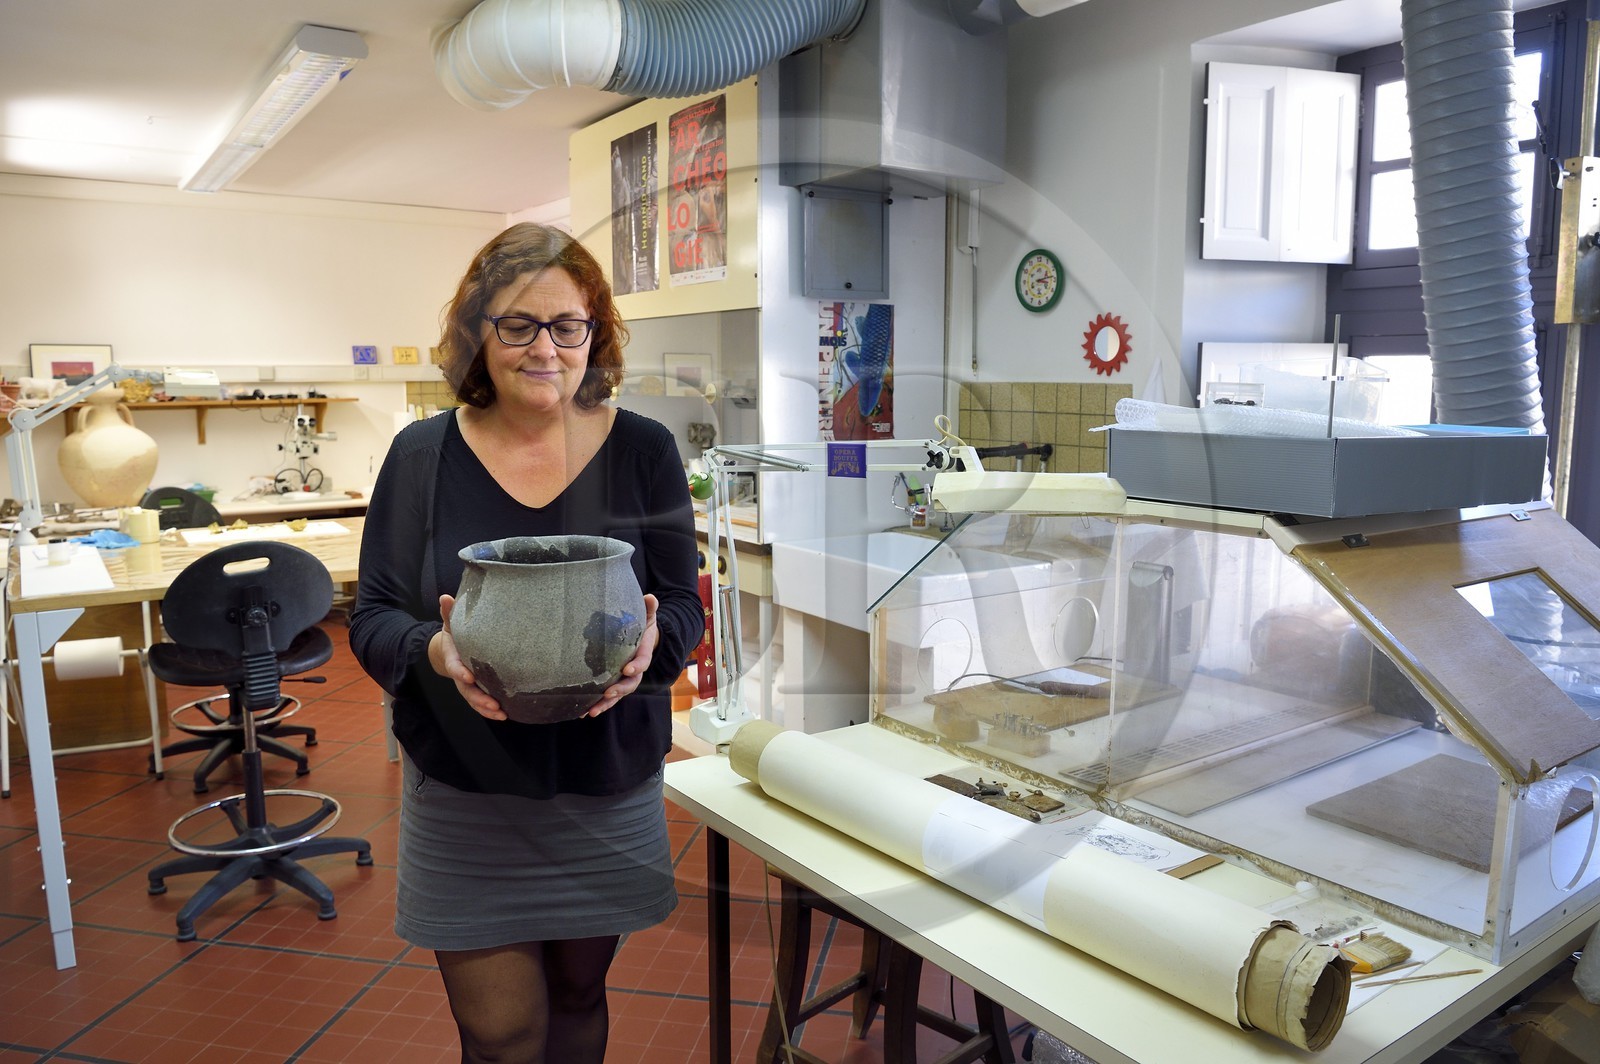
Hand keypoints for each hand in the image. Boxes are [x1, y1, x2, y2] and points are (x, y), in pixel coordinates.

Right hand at [434, 594, 505, 721]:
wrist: (451, 649)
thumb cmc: (454, 634)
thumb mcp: (450, 622)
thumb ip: (449, 613)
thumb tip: (445, 597)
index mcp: (453, 657)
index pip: (454, 666)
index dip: (460, 672)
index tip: (469, 676)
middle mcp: (460, 674)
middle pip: (466, 689)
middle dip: (478, 698)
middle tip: (492, 703)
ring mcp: (467, 685)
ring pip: (474, 700)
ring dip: (486, 709)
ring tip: (501, 713)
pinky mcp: (477, 690)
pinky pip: (482, 703)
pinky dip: (490, 711)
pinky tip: (505, 714)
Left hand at [583, 594, 658, 718]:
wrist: (645, 641)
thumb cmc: (643, 627)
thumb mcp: (648, 617)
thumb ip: (649, 608)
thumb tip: (650, 597)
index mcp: (643, 654)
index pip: (642, 663)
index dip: (636, 667)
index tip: (627, 669)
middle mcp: (636, 671)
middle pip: (630, 684)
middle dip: (619, 690)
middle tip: (608, 693)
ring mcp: (625, 680)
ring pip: (618, 695)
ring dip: (605, 704)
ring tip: (592, 711)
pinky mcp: (615, 684)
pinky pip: (608, 697)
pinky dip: (598, 705)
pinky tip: (583, 712)